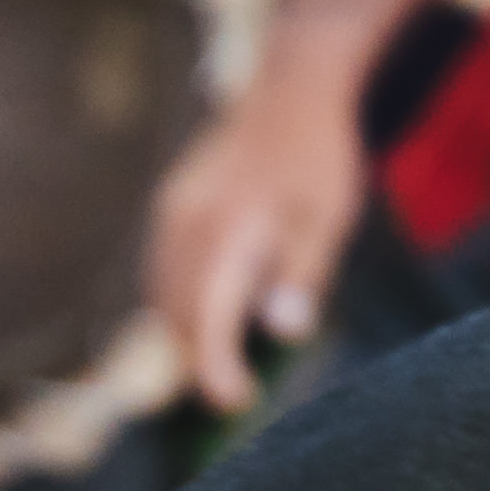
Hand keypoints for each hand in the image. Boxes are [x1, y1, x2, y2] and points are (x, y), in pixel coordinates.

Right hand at [150, 0, 389, 414]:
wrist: (290, 86)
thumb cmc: (318, 155)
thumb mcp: (328, 217)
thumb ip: (303, 276)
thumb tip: (284, 334)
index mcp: (228, 227)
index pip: (208, 316)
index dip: (216, 368)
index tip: (235, 403)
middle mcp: (186, 222)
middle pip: (176, 316)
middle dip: (200, 362)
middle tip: (236, 395)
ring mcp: (170, 215)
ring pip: (161, 299)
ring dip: (186, 337)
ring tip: (222, 364)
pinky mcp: (167, 211)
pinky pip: (161, 275)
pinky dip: (178, 307)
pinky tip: (205, 319)